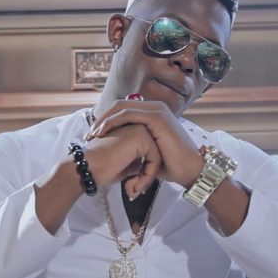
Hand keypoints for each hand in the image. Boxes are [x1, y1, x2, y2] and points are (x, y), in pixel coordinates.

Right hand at [85, 123, 160, 198]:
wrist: (86, 168)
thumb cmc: (101, 168)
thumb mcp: (125, 166)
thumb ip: (137, 163)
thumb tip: (147, 169)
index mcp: (132, 131)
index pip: (150, 154)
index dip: (144, 174)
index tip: (132, 188)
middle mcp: (137, 126)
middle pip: (156, 155)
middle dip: (147, 177)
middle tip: (131, 190)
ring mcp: (140, 128)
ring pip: (157, 157)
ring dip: (147, 178)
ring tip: (131, 189)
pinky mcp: (141, 135)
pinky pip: (155, 159)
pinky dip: (147, 176)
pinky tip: (131, 185)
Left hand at [86, 100, 204, 186]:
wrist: (189, 171)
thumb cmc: (171, 165)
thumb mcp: (148, 152)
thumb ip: (136, 145)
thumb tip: (119, 150)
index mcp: (153, 113)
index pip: (123, 110)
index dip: (106, 121)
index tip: (93, 136)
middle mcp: (155, 107)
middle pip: (119, 106)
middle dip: (101, 120)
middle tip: (88, 135)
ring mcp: (156, 110)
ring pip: (121, 108)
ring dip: (103, 121)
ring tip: (93, 135)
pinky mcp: (156, 117)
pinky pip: (128, 114)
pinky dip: (112, 122)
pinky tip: (102, 133)